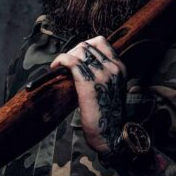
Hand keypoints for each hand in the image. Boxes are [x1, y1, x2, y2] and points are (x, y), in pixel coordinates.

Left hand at [50, 35, 126, 153]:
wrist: (109, 133)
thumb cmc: (106, 114)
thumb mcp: (109, 88)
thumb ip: (102, 74)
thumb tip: (81, 65)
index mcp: (120, 68)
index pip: (101, 42)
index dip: (84, 46)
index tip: (76, 56)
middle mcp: (113, 67)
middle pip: (87, 45)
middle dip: (73, 51)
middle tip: (65, 64)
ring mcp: (101, 74)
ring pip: (79, 51)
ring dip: (66, 55)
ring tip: (61, 67)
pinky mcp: (88, 82)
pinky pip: (71, 61)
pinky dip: (61, 60)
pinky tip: (56, 67)